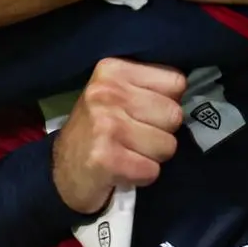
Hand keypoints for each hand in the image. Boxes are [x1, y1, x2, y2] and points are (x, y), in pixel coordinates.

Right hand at [50, 59, 186, 213]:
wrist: (61, 172)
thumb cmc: (97, 130)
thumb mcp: (116, 93)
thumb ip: (148, 86)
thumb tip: (186, 93)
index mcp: (112, 70)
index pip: (176, 81)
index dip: (167, 102)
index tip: (144, 113)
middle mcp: (107, 93)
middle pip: (174, 115)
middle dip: (162, 133)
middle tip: (135, 137)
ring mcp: (106, 125)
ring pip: (168, 145)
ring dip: (152, 157)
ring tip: (128, 153)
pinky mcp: (106, 159)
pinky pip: (152, 171)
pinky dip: (142, 176)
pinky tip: (122, 170)